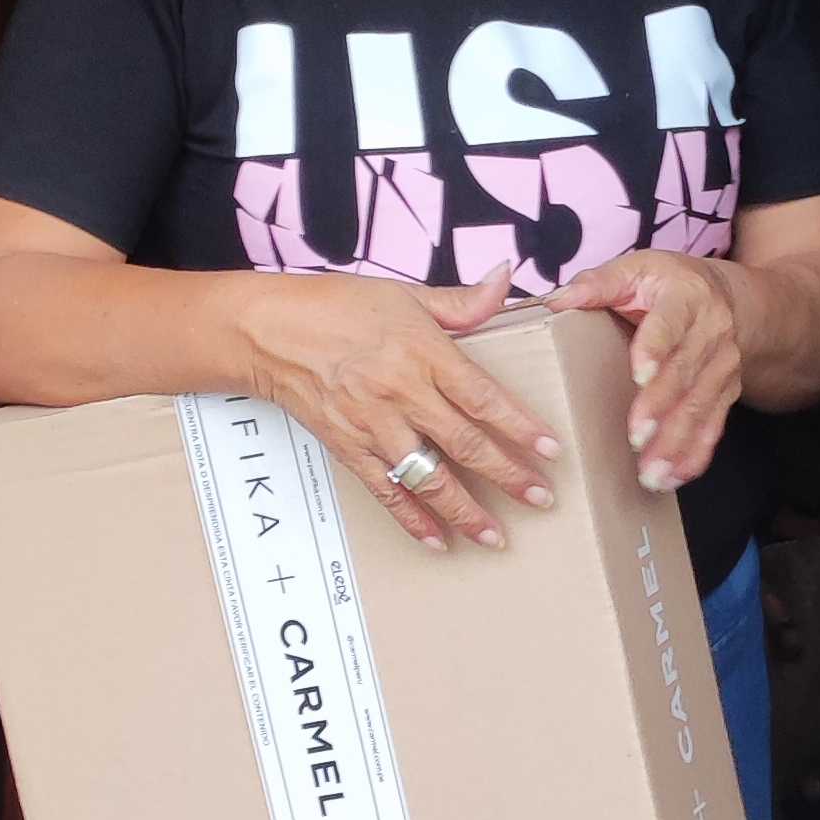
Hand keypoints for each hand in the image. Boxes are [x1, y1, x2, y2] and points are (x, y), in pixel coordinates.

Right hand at [236, 272, 560, 555]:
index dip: (520, 426)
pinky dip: (412, 519)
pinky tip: (437, 540)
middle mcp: (400, 393)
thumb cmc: (335, 306)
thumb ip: (461, 301)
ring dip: (464, 510)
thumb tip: (507, 279)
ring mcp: (373, 425)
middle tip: (542, 500)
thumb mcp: (403, 293)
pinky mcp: (349, 448)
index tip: (551, 450)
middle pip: (464, 443)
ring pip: (428, 476)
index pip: (482, 396)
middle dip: (508, 476)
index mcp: (422, 352)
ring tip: (496, 536)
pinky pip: (386, 491)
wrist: (267, 331)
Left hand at [552, 248, 744, 493]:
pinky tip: (674, 478)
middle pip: (685, 373)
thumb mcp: (637, 269)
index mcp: (685, 298)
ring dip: (676, 442)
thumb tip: (555, 301)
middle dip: (661, 407)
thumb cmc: (669, 285)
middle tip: (636, 436)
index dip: (655, 348)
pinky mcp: (725, 394)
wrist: (732, 300)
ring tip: (651, 473)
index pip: (669, 324)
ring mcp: (722, 367)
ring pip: (700, 407)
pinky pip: (713, 428)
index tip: (638, 374)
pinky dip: (695, 456)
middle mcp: (711, 333)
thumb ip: (598, 284)